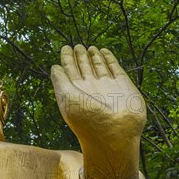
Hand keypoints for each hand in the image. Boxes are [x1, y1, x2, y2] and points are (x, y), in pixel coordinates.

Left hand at [51, 45, 145, 178]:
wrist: (116, 133)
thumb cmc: (87, 119)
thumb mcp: (67, 98)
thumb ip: (60, 81)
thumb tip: (54, 66)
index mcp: (75, 92)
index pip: (69, 71)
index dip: (67, 59)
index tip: (65, 47)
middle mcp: (90, 88)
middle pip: (83, 67)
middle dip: (79, 56)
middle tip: (76, 46)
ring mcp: (107, 86)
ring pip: (98, 66)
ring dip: (93, 56)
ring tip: (88, 47)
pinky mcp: (123, 85)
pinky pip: (115, 68)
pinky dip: (109, 59)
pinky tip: (104, 51)